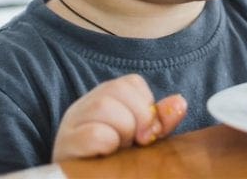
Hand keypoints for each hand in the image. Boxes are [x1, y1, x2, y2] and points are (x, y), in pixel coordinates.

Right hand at [52, 74, 186, 161]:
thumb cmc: (113, 162)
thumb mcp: (139, 139)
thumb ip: (158, 121)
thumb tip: (180, 102)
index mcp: (102, 99)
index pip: (131, 83)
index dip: (146, 106)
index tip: (145, 132)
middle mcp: (83, 106)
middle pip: (117, 90)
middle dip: (137, 118)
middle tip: (133, 143)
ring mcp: (71, 125)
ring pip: (104, 106)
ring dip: (123, 131)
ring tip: (119, 149)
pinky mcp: (66, 146)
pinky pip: (94, 134)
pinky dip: (109, 144)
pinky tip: (107, 155)